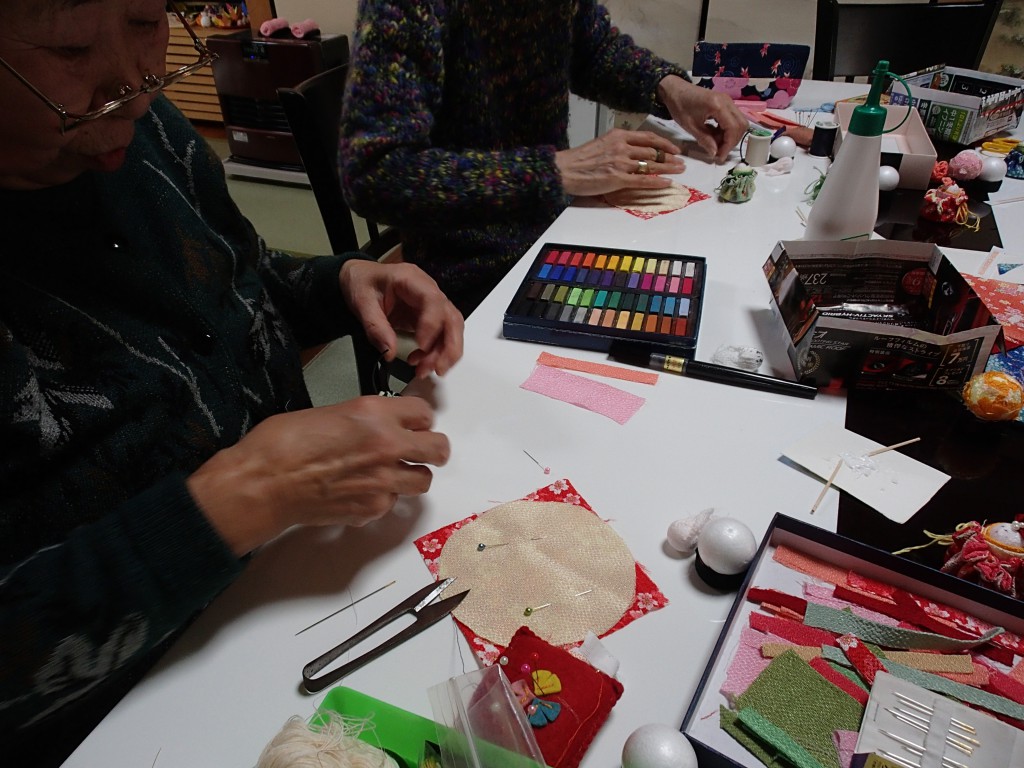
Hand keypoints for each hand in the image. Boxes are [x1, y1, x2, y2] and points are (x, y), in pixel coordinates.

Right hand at [187, 396, 449, 554]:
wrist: (264, 483)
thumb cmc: (282, 442)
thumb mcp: (329, 412)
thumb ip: (363, 418)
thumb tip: (376, 426)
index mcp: (375, 413)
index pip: (424, 412)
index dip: (419, 418)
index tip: (412, 423)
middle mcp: (388, 445)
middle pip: (439, 449)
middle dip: (432, 448)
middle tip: (419, 450)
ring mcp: (383, 481)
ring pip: (423, 480)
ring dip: (412, 475)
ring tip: (391, 473)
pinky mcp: (372, 509)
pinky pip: (393, 503)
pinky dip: (383, 499)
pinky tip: (362, 492)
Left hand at [339, 260, 463, 377]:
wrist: (361, 278)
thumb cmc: (363, 283)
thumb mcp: (362, 303)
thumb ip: (375, 328)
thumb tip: (389, 353)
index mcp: (412, 280)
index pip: (434, 302)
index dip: (432, 325)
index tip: (421, 346)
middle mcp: (429, 291)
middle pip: (452, 318)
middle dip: (449, 346)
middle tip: (437, 368)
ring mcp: (431, 305)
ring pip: (451, 330)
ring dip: (443, 354)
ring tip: (424, 370)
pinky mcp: (429, 318)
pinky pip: (441, 337)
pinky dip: (435, 353)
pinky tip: (420, 362)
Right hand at [554, 128, 684, 197]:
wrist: (564, 170)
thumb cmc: (579, 159)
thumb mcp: (601, 144)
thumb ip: (617, 145)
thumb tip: (633, 152)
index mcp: (618, 136)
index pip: (647, 137)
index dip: (664, 143)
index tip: (674, 148)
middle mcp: (622, 147)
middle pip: (653, 151)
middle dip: (670, 157)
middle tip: (680, 162)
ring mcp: (621, 163)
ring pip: (651, 164)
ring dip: (668, 168)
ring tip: (680, 171)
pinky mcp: (618, 179)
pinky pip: (643, 180)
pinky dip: (657, 182)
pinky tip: (667, 183)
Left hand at [657, 75, 747, 163]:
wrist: (675, 90)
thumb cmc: (680, 106)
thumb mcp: (690, 126)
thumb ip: (705, 140)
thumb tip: (715, 153)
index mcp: (717, 105)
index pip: (733, 128)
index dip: (728, 145)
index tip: (719, 156)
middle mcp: (727, 101)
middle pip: (741, 125)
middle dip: (731, 141)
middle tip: (719, 152)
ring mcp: (727, 101)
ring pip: (739, 122)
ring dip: (730, 136)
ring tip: (715, 144)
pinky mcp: (725, 103)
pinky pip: (733, 119)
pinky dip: (727, 130)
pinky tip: (715, 135)